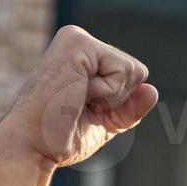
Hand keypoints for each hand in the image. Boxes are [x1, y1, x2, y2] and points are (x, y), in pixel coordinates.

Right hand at [0, 24, 160, 185]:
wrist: (33, 147)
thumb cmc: (62, 138)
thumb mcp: (105, 122)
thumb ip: (130, 107)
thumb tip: (153, 91)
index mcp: (82, 57)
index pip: (131, 76)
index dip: (117, 104)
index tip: (83, 110)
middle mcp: (78, 41)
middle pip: (136, 72)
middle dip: (116, 100)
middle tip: (79, 107)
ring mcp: (77, 39)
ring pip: (133, 71)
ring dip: (110, 97)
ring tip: (75, 100)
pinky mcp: (77, 42)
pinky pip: (123, 70)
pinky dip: (106, 92)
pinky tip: (77, 93)